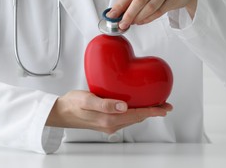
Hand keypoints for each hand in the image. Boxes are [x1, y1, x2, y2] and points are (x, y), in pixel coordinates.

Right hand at [46, 90, 172, 133]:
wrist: (61, 112)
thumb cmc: (72, 104)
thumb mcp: (87, 100)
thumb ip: (105, 104)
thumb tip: (123, 106)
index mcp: (109, 119)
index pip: (137, 114)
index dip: (153, 111)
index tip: (164, 107)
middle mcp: (111, 124)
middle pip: (137, 118)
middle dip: (152, 112)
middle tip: (164, 106)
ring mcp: (109, 124)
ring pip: (132, 118)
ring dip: (144, 112)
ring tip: (154, 105)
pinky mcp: (106, 121)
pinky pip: (125, 117)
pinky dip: (134, 112)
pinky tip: (135, 106)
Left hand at [108, 0, 196, 29]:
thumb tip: (118, 10)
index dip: (119, 5)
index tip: (112, 15)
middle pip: (139, 0)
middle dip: (128, 15)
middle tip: (122, 24)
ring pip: (149, 7)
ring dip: (138, 18)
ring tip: (131, 23)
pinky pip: (159, 12)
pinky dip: (148, 19)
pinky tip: (141, 22)